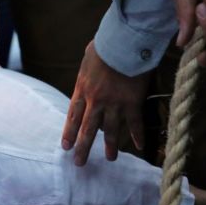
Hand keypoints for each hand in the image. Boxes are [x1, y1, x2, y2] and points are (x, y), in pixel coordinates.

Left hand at [61, 41, 147, 164]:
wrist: (125, 40)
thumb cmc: (107, 43)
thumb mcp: (88, 58)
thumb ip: (87, 72)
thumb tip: (89, 71)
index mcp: (82, 89)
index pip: (73, 117)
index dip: (69, 133)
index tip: (66, 147)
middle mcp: (96, 100)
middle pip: (87, 130)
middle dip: (83, 148)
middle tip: (79, 163)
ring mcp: (114, 103)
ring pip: (110, 130)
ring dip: (109, 146)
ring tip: (110, 159)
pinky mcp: (132, 101)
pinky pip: (135, 122)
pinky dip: (137, 135)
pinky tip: (139, 146)